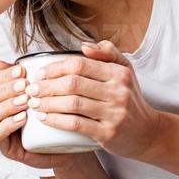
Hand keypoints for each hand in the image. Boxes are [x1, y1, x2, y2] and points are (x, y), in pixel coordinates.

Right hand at [0, 59, 93, 172]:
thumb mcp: (42, 91)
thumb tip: (1, 62)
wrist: (67, 142)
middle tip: (24, 86)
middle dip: (4, 89)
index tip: (21, 70)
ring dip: (6, 106)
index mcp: (0, 96)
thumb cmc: (52, 114)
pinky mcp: (6, 147)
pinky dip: (8, 124)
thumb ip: (25, 75)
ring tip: (25, 101)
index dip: (2, 74)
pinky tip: (23, 118)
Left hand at [21, 39, 162, 159]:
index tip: (39, 74)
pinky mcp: (108, 133)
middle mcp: (119, 91)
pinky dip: (56, 120)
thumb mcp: (125, 71)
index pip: (80, 64)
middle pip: (73, 83)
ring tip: (33, 103)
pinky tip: (44, 118)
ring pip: (72, 103)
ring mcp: (114, 113)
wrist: (147, 132)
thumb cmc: (129, 99)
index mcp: (119, 73)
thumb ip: (107, 53)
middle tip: (31, 89)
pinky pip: (76, 124)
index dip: (55, 68)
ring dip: (47, 103)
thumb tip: (83, 45)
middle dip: (47, 86)